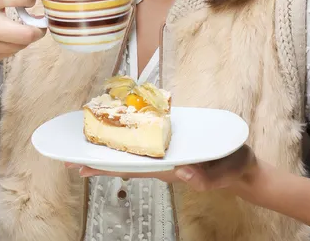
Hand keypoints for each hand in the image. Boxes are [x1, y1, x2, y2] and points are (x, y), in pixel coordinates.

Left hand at [66, 145, 257, 193]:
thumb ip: (207, 177)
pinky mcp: (173, 145)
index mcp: (168, 168)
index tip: (79, 165)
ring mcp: (166, 154)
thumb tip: (184, 174)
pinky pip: (146, 142)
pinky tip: (119, 132)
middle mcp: (162, 162)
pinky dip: (129, 137)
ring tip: (84, 145)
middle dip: (97, 158)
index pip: (130, 167)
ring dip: (109, 148)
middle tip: (68, 156)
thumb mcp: (223, 172)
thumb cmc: (232, 167)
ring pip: (132, 152)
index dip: (104, 166)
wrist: (241, 166)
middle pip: (124, 161)